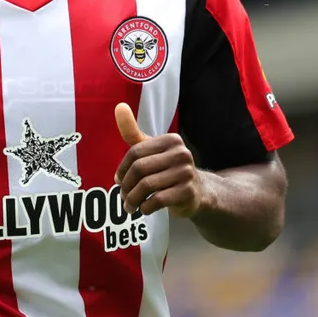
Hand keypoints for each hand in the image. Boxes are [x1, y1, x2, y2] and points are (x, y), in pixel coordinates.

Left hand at [114, 103, 208, 217]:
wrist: (198, 192)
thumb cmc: (168, 169)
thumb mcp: (152, 150)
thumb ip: (133, 132)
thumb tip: (119, 107)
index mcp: (171, 140)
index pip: (136, 152)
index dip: (122, 168)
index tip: (118, 180)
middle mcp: (181, 153)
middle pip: (140, 169)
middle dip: (127, 185)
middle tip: (123, 196)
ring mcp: (186, 173)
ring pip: (147, 186)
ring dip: (133, 199)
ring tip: (129, 206)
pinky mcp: (188, 192)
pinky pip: (158, 200)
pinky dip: (145, 207)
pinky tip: (143, 209)